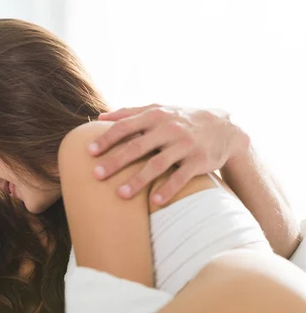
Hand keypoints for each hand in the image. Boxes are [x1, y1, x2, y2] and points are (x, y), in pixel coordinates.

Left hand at [88, 104, 249, 204]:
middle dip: (115, 161)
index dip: (106, 138)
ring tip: (120, 195)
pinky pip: (181, 177)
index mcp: (155, 115)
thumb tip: (99, 117)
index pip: (125, 126)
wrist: (224, 129)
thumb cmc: (180, 120)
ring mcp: (185, 145)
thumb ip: (129, 113)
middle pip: (137, 146)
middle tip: (95, 175)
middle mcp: (169, 128)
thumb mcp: (158, 110)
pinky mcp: (199, 161)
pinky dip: (168, 189)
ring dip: (138, 180)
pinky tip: (154, 202)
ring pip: (157, 164)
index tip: (88, 152)